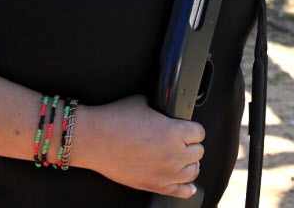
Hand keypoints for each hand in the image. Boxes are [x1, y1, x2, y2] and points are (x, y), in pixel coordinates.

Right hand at [80, 95, 204, 197]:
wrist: (93, 139)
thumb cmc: (115, 119)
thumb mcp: (144, 103)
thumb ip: (161, 109)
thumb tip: (166, 111)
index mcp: (173, 131)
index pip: (200, 132)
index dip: (192, 129)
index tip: (187, 128)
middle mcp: (173, 154)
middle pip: (198, 152)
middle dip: (190, 145)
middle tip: (180, 141)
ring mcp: (165, 172)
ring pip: (193, 171)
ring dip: (189, 164)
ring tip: (181, 159)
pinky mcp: (154, 185)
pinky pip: (180, 191)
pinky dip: (186, 188)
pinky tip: (186, 184)